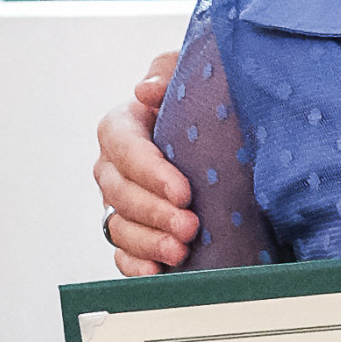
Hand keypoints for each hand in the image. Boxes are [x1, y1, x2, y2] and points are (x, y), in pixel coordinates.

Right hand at [95, 62, 190, 274]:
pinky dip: (137, 265)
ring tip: (181, 251)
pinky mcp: (132, 236)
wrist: (226, 148)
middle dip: (154, 212)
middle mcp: (114, 168)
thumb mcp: (191, 80)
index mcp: (123, 127)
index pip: (123, 146)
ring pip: (118, 226)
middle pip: (119, 192)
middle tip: (190, 226)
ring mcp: (120, 205)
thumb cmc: (205, 110)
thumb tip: (145, 88)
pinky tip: (158, 272)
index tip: (183, 191)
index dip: (149, 171)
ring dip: (148, 241)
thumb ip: (169, 70)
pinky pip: (122, 255)